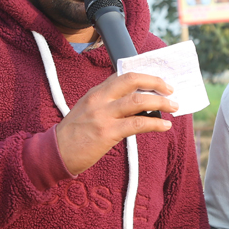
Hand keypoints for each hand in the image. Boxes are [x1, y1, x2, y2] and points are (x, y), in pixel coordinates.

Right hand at [54, 72, 177, 174]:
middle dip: (155, 82)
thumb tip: (135, 104)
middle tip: (170, 88)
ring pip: (138, 100)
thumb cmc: (73, 135)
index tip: (158, 80)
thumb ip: (106, 104)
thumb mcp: (86, 111)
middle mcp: (99, 99)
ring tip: (174, 106)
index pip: (122, 75)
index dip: (143, 75)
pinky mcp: (108, 133)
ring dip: (161, 102)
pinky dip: (155, 123)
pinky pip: (138, 124)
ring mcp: (103, 115)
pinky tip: (164, 125)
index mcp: (95, 92)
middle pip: (132, 80)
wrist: (55, 153)